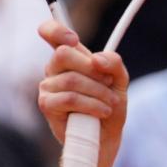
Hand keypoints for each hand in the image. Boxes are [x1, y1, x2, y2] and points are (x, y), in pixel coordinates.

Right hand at [37, 20, 127, 146]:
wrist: (106, 136)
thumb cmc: (109, 105)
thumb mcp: (119, 80)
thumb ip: (113, 63)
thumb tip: (97, 59)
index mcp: (70, 56)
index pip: (50, 32)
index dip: (56, 30)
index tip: (74, 39)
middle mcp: (54, 68)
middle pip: (63, 54)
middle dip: (92, 69)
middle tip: (109, 81)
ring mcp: (47, 86)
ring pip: (71, 80)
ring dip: (99, 92)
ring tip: (111, 103)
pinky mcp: (46, 105)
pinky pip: (69, 98)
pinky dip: (92, 105)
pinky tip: (103, 111)